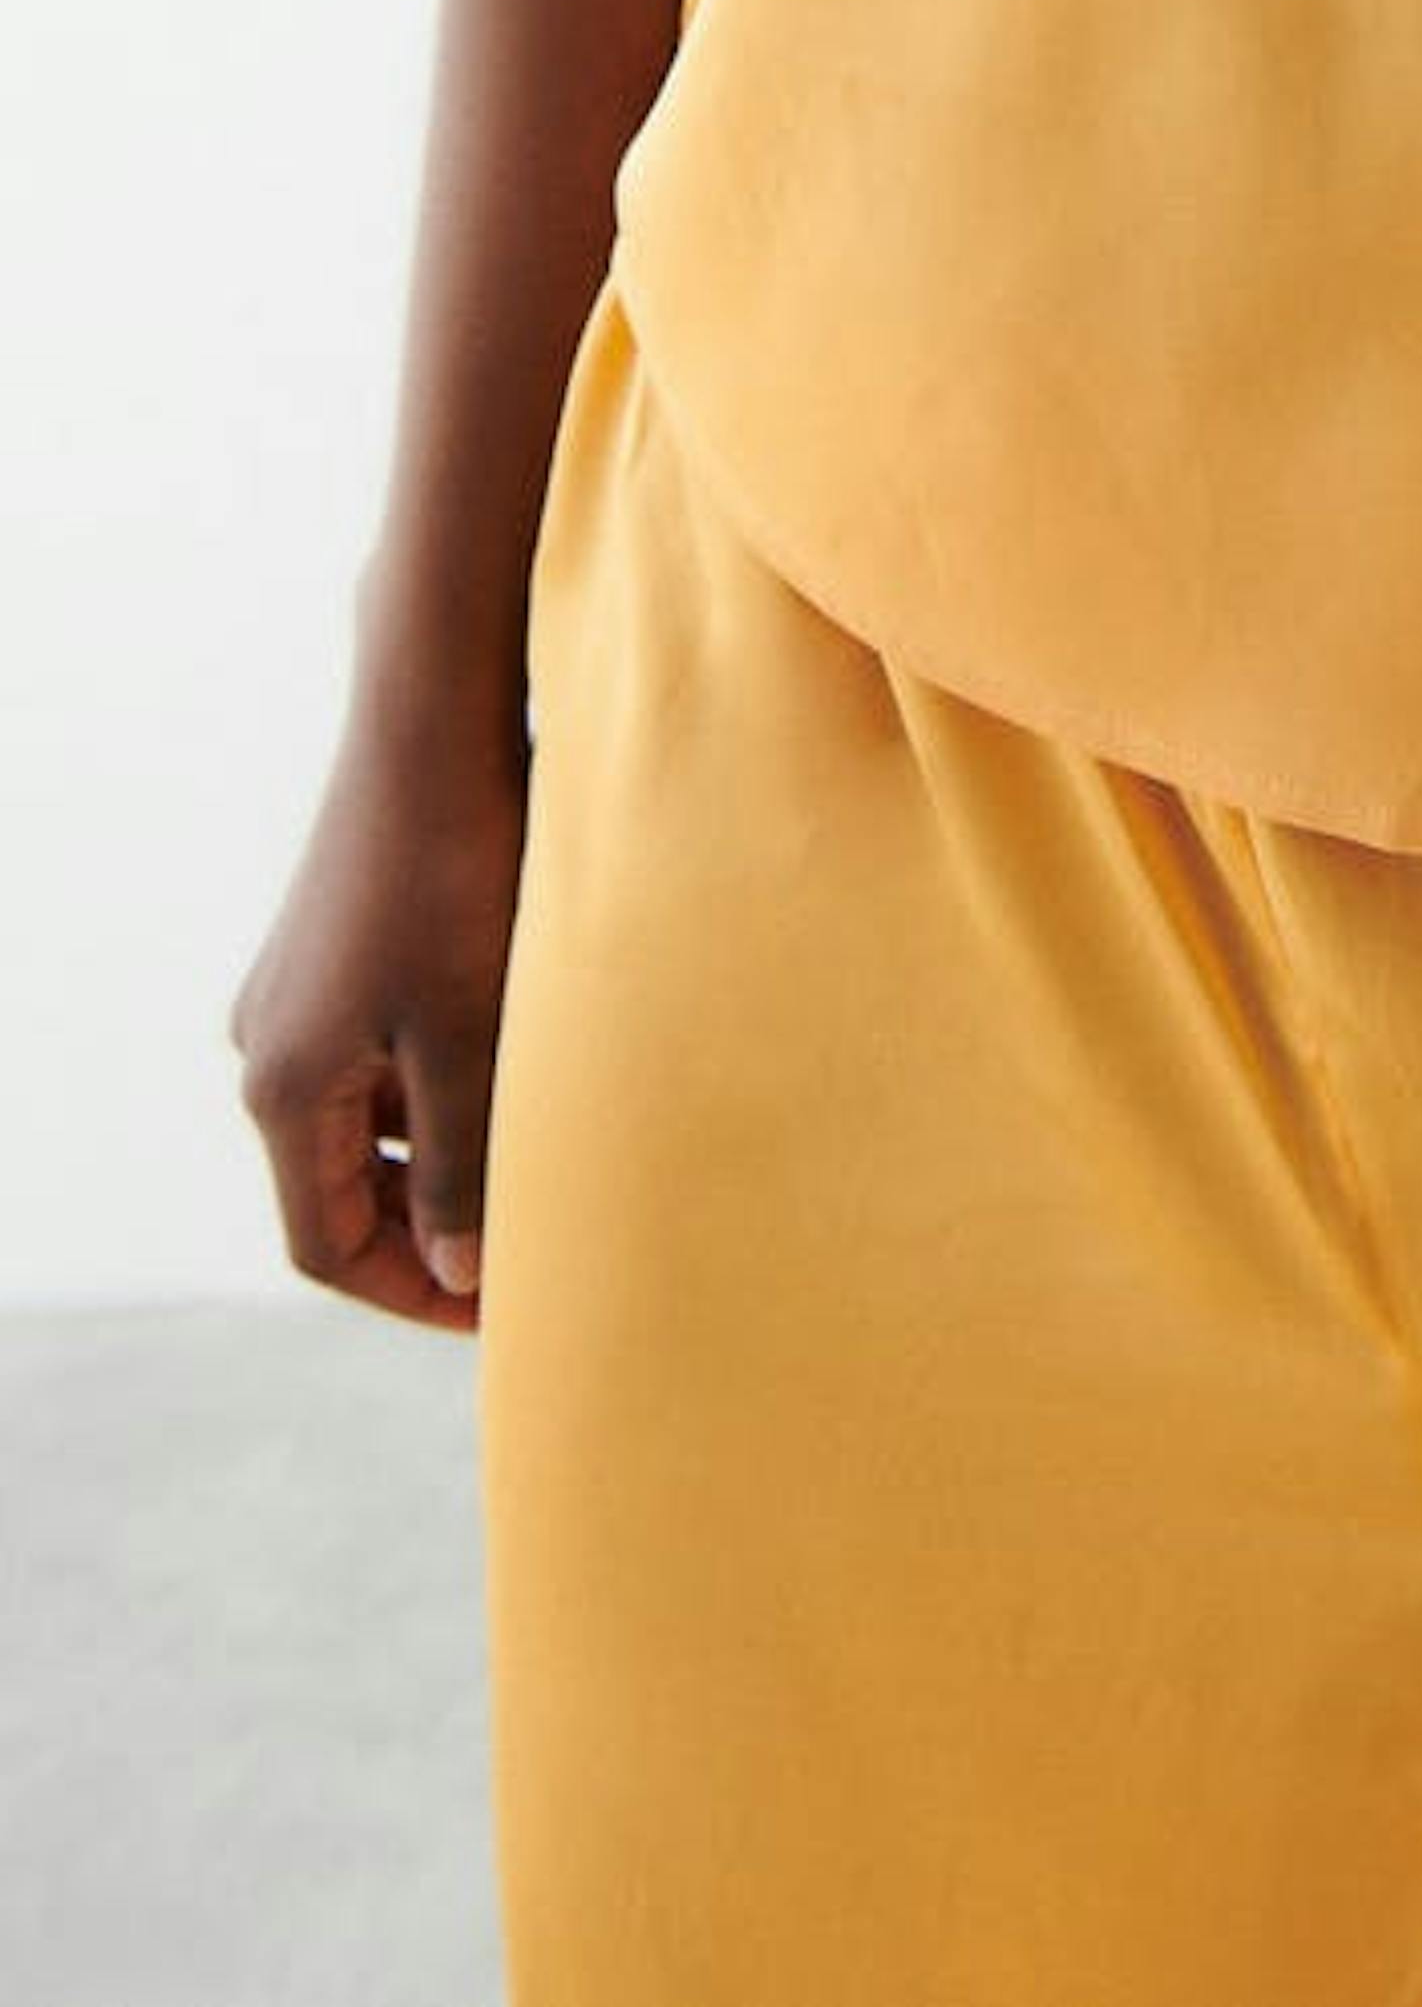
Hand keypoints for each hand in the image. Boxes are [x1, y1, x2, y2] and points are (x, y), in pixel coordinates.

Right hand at [228, 690, 530, 1326]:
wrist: (436, 718)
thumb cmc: (454, 875)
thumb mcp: (467, 1037)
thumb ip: (460, 1163)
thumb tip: (456, 1271)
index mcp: (284, 1087)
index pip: (331, 1243)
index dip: (413, 1292)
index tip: (500, 1309)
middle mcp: (273, 1044)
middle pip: (347, 1183)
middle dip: (434, 1223)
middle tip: (528, 1245)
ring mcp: (303, 988)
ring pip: (376, 1112)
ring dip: (448, 1143)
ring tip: (541, 1152)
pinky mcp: (342, 940)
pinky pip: (387, 1046)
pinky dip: (446, 1074)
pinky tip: (523, 1057)